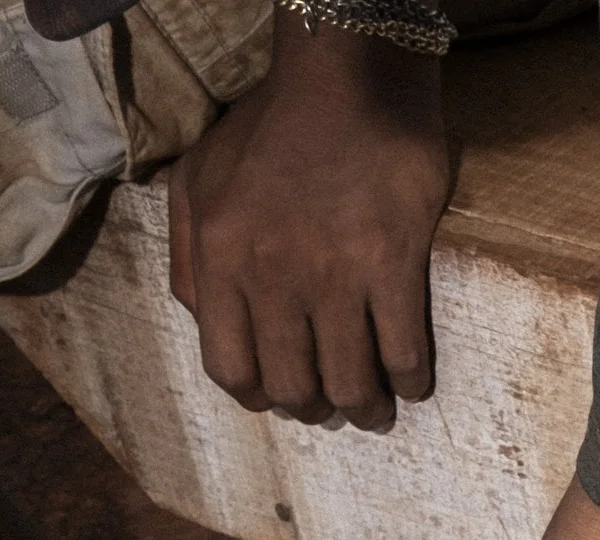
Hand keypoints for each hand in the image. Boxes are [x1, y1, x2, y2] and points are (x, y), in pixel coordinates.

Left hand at [168, 21, 454, 429]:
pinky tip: (411, 380)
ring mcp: (335, 272)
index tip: (282, 396)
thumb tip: (204, 324)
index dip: (258, 397)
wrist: (348, 71)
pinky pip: (403, 354)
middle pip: (292, 387)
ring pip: (349, 383)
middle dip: (315, 408)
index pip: (231, 369)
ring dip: (366, 409)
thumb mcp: (200, 179)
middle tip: (334, 402)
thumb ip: (188, 256)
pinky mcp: (393, 263)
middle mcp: (272, 273)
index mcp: (222, 255)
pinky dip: (410, 381)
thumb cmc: (273, 125)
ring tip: (377, 406)